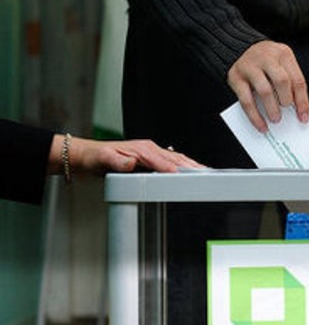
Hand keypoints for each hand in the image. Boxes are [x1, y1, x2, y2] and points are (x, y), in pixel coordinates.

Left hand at [51, 135, 203, 175]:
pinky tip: (189, 170)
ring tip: (205, 172)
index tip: (187, 175)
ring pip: (176, 159)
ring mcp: (150, 154)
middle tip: (207, 173)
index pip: (163, 160)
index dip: (175, 169)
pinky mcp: (149, 160)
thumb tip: (131, 163)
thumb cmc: (94, 159)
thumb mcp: (103, 160)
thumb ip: (118, 162)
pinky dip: (183, 166)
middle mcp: (148, 149)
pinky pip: (170, 162)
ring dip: (191, 166)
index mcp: (141, 149)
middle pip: (175, 158)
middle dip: (192, 166)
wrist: (85, 157)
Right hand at [227, 40, 308, 131]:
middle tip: (288, 113)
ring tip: (276, 119)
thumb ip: (289, 81)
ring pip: (265, 91)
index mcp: (283, 54)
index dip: (302, 101)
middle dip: (286, 100)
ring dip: (272, 109)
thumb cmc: (265, 60)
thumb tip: (297, 108)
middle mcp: (267, 57)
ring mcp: (250, 66)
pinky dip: (255, 116)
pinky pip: (246, 100)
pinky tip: (261, 125)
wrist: (236, 46)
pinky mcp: (236, 77)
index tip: (304, 117)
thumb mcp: (281, 63)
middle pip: (282, 81)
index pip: (297, 80)